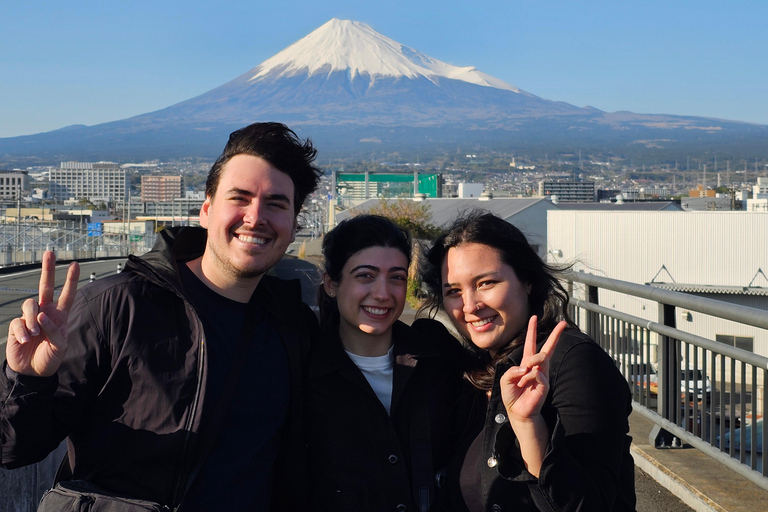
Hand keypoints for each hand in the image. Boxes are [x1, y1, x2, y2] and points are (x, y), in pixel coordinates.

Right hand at [6, 251, 79, 376]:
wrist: (33, 372)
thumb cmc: (50, 357)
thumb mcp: (60, 347)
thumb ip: (54, 331)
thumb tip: (41, 316)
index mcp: (60, 315)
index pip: (67, 295)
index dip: (71, 280)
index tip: (75, 264)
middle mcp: (45, 312)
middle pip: (46, 287)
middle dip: (48, 270)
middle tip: (49, 253)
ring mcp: (30, 318)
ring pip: (30, 304)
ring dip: (31, 319)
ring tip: (33, 335)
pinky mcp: (16, 326)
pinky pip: (18, 322)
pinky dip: (22, 331)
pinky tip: (25, 340)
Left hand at [500, 317, 566, 421]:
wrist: (517, 412)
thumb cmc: (512, 395)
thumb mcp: (506, 379)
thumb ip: (513, 369)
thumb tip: (527, 368)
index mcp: (527, 363)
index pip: (531, 344)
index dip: (532, 330)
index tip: (534, 317)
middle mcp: (537, 367)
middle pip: (548, 348)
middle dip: (556, 335)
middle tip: (564, 323)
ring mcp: (543, 375)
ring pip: (541, 358)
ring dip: (530, 363)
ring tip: (523, 374)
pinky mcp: (545, 384)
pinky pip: (537, 373)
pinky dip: (527, 378)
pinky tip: (523, 384)